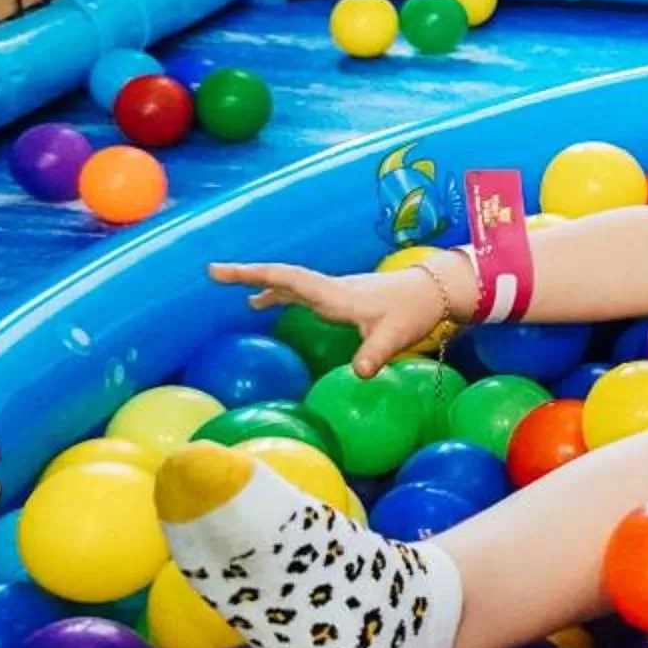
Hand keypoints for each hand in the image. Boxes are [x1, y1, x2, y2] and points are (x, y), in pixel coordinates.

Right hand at [212, 258, 470, 378]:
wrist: (434, 291)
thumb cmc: (414, 311)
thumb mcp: (395, 336)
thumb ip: (375, 354)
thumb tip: (358, 375)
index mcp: (335, 294)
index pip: (288, 279)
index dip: (256, 275)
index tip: (223, 271)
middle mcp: (330, 288)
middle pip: (282, 277)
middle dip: (248, 274)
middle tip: (213, 273)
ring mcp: (334, 291)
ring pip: (291, 284)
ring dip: (263, 284)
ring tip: (235, 293)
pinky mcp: (340, 297)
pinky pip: (301, 292)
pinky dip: (280, 294)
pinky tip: (268, 303)